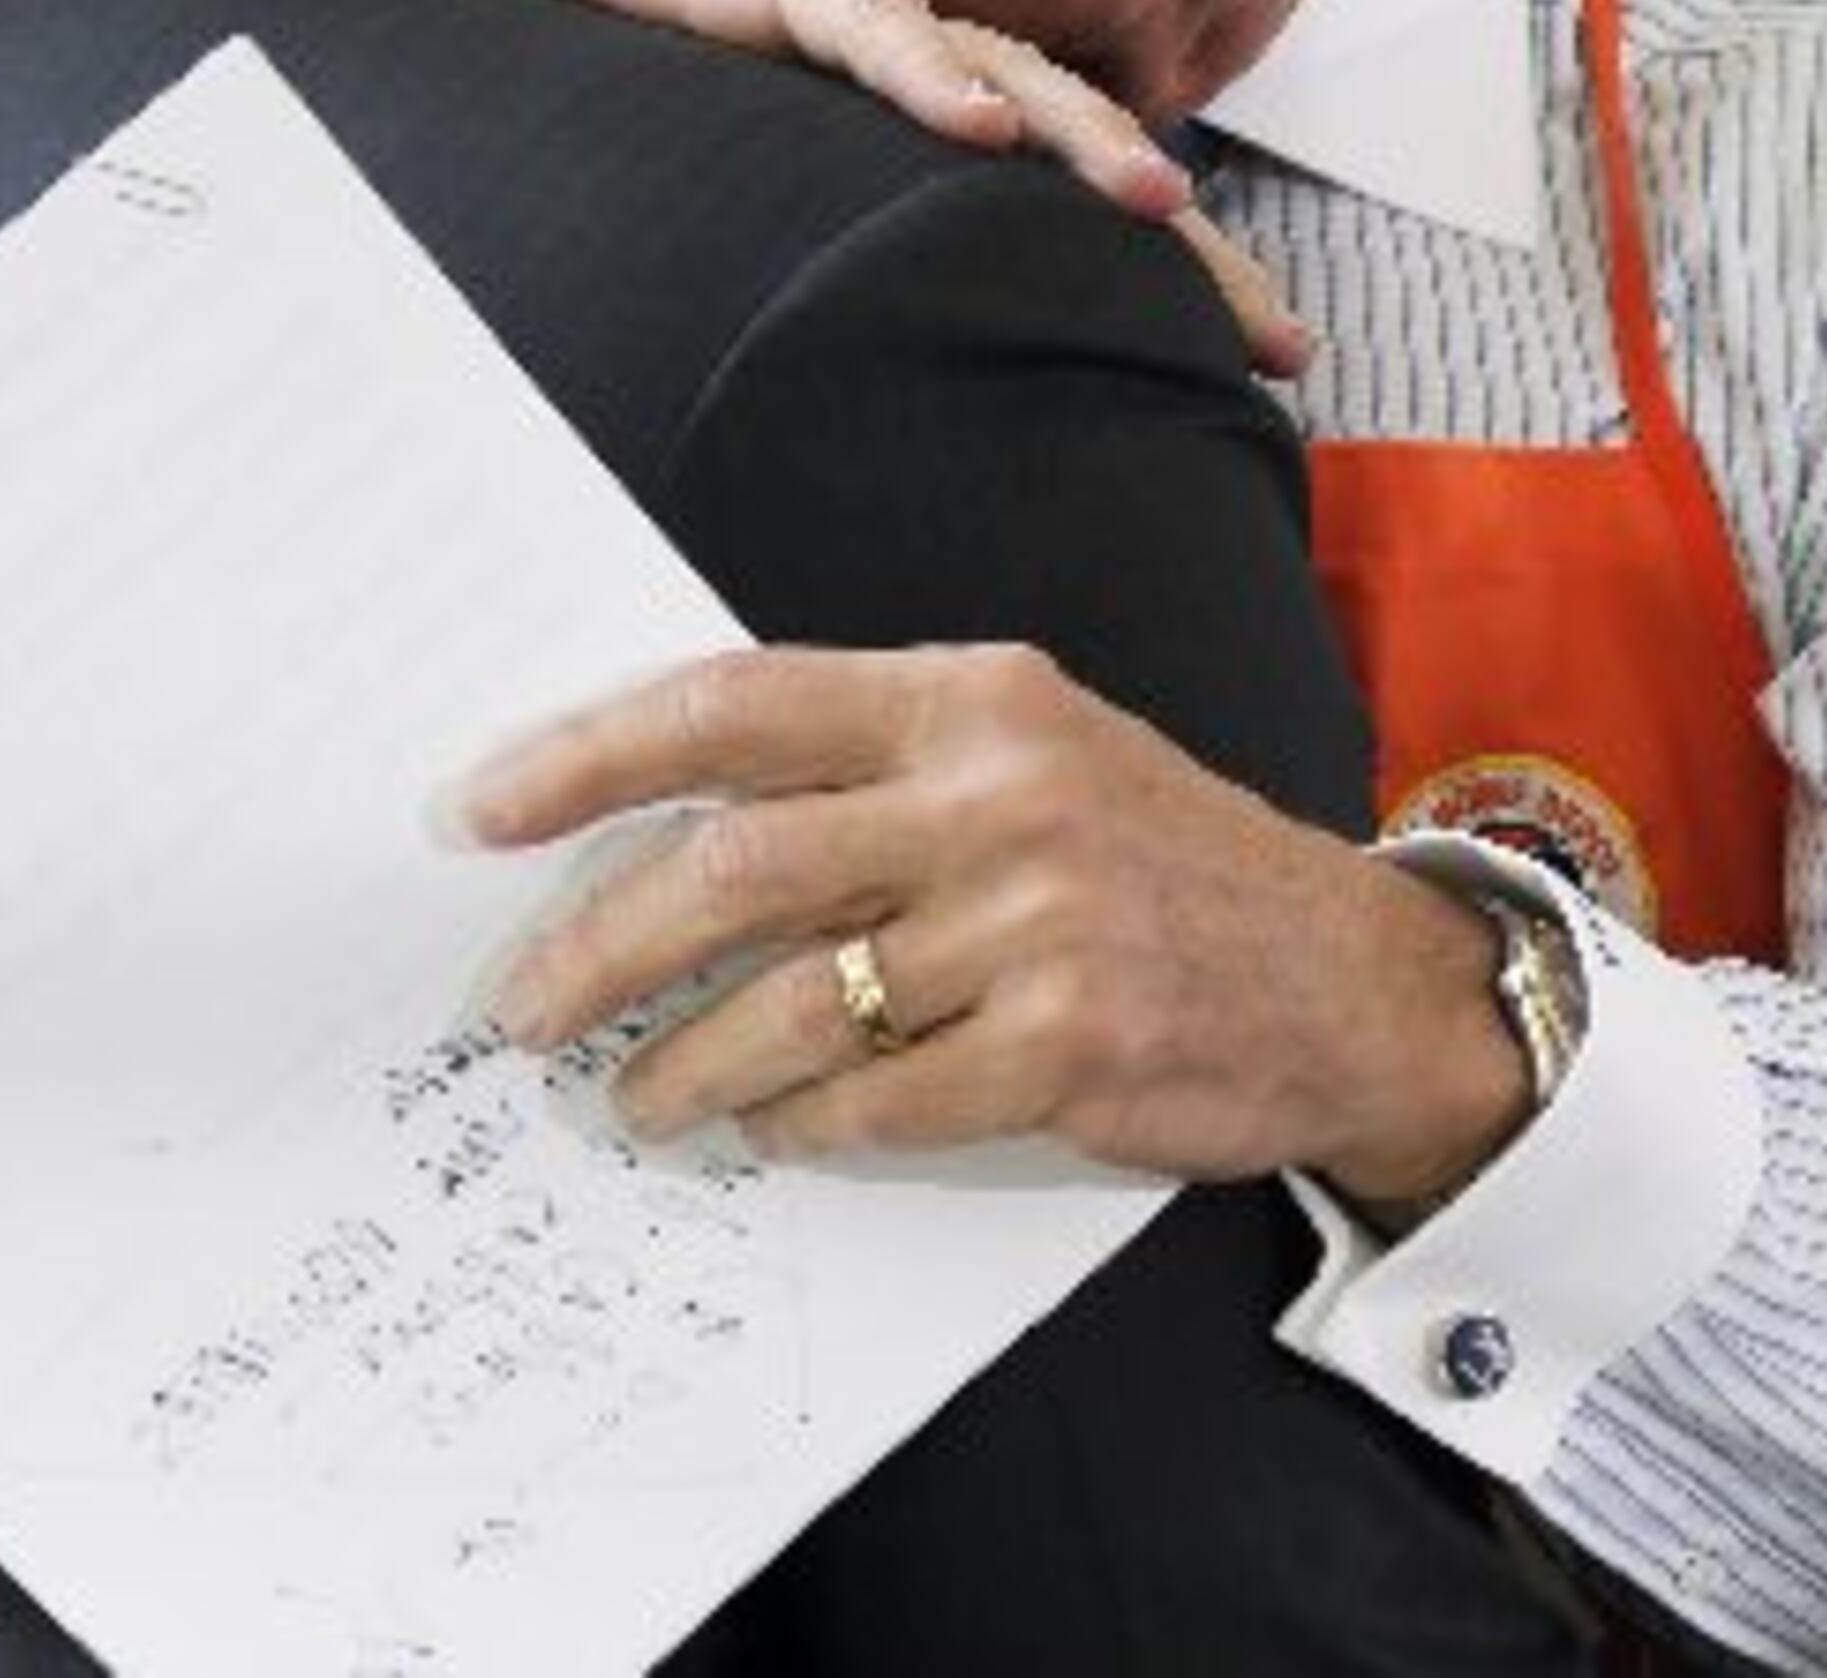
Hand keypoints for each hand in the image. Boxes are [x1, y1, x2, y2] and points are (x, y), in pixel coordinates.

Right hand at [212, 0, 1304, 373]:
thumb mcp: (734, 124)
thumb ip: (807, 194)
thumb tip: (862, 321)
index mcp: (915, 81)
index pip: (1067, 180)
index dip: (1170, 268)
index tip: (1263, 360)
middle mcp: (909, 43)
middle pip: (1081, 139)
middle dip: (1184, 248)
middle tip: (1282, 342)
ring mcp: (841, 5)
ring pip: (1001, 78)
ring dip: (1089, 146)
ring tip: (1166, 215)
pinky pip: (862, 30)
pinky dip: (928, 76)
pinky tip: (985, 123)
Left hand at [455, 644, 1527, 1204]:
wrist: (1348, 976)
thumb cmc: (1151, 857)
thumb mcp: (1026, 753)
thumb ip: (869, 767)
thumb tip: (658, 824)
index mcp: (968, 694)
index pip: (732, 704)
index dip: (584, 756)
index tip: (478, 812)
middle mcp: (998, 790)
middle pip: (731, 866)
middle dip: (595, 947)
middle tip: (522, 1007)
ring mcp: (1038, 921)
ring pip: (788, 1006)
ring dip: (682, 1066)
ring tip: (635, 1097)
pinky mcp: (1070, 1045)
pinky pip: (877, 1102)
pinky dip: (803, 1127)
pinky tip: (772, 1132)